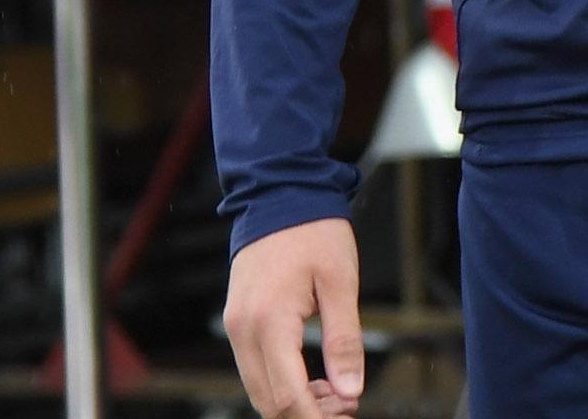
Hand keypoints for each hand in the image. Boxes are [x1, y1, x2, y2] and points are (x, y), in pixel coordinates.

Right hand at [225, 217, 364, 417]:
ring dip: (294, 402)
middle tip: (347, 407)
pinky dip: (282, 383)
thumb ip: (344, 339)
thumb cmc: (313, 231)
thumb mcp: (340, 281)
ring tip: (337, 394)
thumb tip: (351, 390)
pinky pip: (255, 368)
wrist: (279, 192)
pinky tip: (314, 378)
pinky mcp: (237, 320)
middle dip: (306, 415)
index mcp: (269, 321)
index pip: (287, 396)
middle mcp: (243, 329)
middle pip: (267, 402)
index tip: (347, 416)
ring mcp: (235, 325)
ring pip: (259, 389)